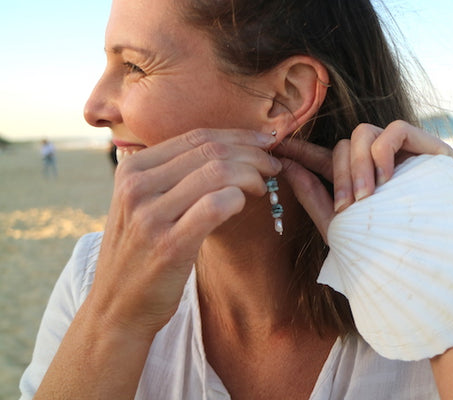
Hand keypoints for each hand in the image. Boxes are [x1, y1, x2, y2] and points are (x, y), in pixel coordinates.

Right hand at [88, 129, 280, 337]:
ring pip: (218, 173)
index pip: (196, 136)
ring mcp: (150, 215)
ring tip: (265, 185)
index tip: (264, 142)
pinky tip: (246, 203)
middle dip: (252, 153)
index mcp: (132, 169)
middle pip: (210, 151)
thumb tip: (222, 149)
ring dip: (252, 174)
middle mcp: (137, 186)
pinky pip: (216, 206)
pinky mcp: (169, 245)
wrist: (115, 308)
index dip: (238, 135)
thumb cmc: (140, 253)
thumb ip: (170, 176)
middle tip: (273, 164)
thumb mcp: (141, 205)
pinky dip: (239, 198)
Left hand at [276, 120, 452, 241]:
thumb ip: (312, 194)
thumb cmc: (384, 250)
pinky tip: (386, 179)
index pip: (324, 157)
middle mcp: (378, 164)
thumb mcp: (339, 225)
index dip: (301, 150)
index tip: (277, 146)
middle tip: (349, 206)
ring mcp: (403, 154)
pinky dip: (384, 152)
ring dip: (359, 166)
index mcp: (358, 181)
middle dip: (340, 174)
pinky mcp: (429, 147)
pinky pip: (396, 130)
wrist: (430, 262)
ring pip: (364, 134)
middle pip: (343, 146)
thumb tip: (286, 166)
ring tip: (368, 198)